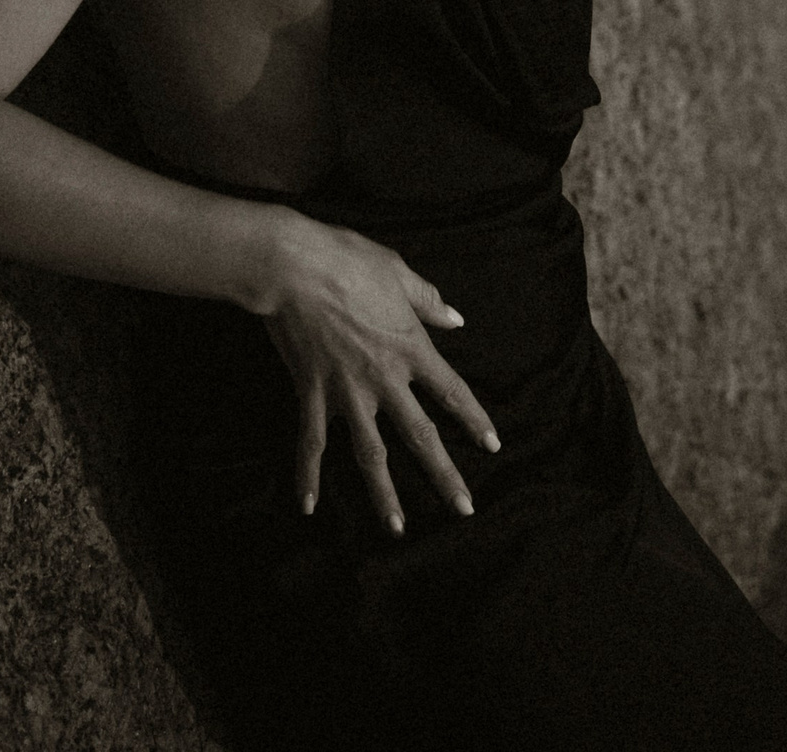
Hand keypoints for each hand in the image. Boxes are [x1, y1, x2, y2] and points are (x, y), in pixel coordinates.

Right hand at [255, 213, 499, 532]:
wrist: (293, 266)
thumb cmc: (346, 258)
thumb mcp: (396, 270)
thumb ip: (427, 300)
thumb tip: (456, 320)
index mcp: (410, 346)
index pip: (451, 391)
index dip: (474, 418)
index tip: (493, 444)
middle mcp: (384, 378)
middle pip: (420, 435)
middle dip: (444, 474)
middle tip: (464, 509)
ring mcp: (347, 391)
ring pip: (371, 453)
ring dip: (384, 493)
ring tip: (397, 528)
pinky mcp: (312, 393)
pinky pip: (312, 442)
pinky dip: (309, 474)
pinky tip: (308, 506)